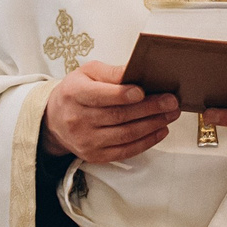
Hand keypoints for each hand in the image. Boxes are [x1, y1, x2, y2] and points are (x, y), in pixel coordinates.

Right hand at [41, 60, 177, 164]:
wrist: (55, 120)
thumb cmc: (76, 92)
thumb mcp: (87, 73)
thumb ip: (111, 72)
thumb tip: (137, 70)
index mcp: (74, 94)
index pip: (99, 96)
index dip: (122, 95)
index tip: (142, 91)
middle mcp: (78, 120)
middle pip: (118, 116)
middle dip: (149, 108)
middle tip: (171, 101)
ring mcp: (86, 141)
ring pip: (125, 135)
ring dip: (153, 125)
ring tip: (170, 114)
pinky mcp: (95, 156)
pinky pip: (125, 151)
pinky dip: (146, 141)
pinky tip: (160, 130)